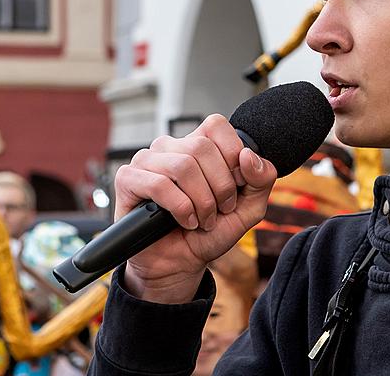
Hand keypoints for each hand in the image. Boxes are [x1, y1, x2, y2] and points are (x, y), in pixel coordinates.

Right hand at [113, 114, 276, 303]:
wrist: (181, 264)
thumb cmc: (210, 231)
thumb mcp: (248, 208)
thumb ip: (261, 180)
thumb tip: (248, 155)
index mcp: (198, 144)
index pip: (216, 125)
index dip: (231, 154)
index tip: (236, 184)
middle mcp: (171, 147)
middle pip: (202, 147)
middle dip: (220, 186)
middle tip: (219, 210)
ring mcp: (147, 160)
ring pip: (182, 166)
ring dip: (201, 201)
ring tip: (202, 219)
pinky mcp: (128, 179)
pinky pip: (158, 184)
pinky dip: (180, 208)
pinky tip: (185, 221)